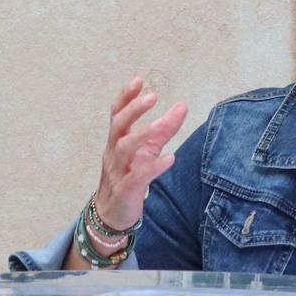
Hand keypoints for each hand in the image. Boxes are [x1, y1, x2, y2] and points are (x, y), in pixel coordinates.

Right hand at [93, 75, 187, 230]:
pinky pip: (137, 177)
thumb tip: (182, 105)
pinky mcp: (125, 191)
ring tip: (159, 125)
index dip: (125, 96)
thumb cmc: (130, 175)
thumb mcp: (147, 149)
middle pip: (117, 126)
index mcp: (117, 140)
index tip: (138, 80)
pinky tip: (169, 158)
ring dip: (142, 135)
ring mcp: (117, 172)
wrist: (113, 215)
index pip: (117, 114)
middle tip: (152, 97)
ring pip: (123, 149)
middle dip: (133, 110)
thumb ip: (164, 128)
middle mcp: (113, 152)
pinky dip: (152, 167)